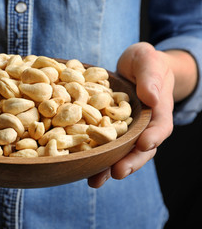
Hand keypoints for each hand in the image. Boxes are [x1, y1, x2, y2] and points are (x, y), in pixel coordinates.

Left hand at [88, 42, 178, 187]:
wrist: (134, 69)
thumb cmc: (145, 63)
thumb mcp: (148, 61)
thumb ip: (150, 77)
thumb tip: (151, 97)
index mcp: (157, 110)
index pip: (161, 126)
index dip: (154, 136)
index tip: (145, 144)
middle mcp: (143, 126)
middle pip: (141, 149)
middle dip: (130, 162)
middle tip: (117, 173)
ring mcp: (126, 131)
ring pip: (121, 153)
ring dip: (109, 167)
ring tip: (95, 180)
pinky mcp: (109, 130)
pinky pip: (103, 145)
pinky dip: (94, 157)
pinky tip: (80, 167)